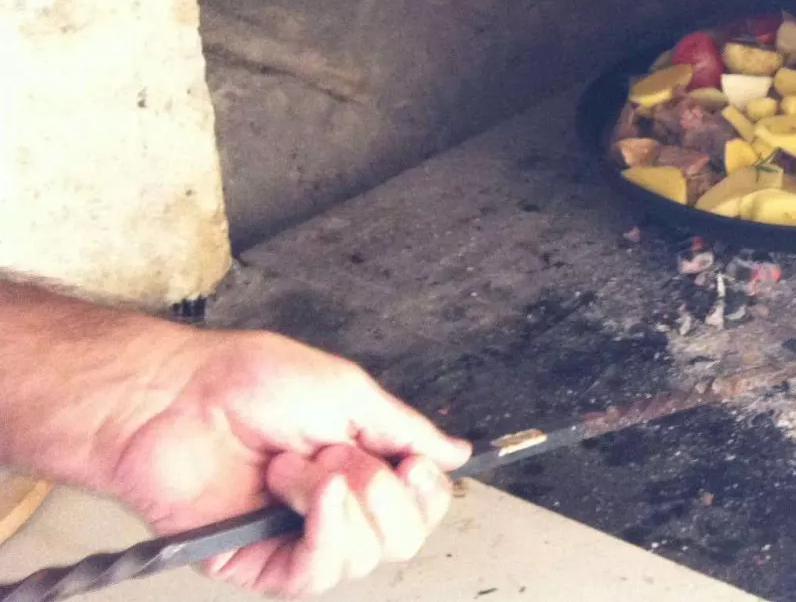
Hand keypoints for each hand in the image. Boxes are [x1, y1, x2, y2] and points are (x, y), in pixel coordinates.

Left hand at [107, 330, 469, 596]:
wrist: (178, 399)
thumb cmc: (249, 381)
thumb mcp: (348, 390)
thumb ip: (405, 429)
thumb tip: (455, 454)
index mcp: (361, 462)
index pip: (422, 504)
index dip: (428, 491)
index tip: (413, 464)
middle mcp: (336, 507)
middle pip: (403, 538)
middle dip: (384, 492)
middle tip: (343, 455)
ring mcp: (298, 538)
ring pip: (365, 557)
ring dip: (339, 500)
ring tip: (294, 465)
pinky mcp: (260, 564)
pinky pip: (317, 575)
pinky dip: (327, 535)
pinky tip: (315, 500)